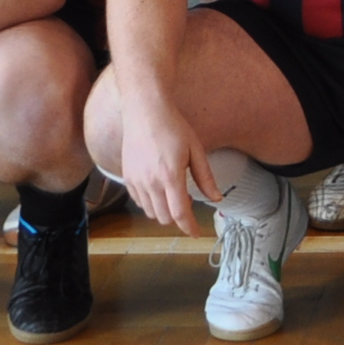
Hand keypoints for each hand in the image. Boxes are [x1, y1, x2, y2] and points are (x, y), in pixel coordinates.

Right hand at [115, 88, 222, 234]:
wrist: (144, 110)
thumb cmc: (173, 126)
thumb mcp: (196, 149)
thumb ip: (205, 177)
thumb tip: (216, 198)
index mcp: (170, 175)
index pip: (180, 213)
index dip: (189, 227)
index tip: (196, 233)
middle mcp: (150, 182)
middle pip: (165, 218)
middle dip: (178, 217)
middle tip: (188, 201)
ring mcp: (136, 181)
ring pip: (151, 212)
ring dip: (164, 211)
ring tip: (173, 192)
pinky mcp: (126, 177)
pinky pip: (139, 202)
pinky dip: (151, 203)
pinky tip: (159, 188)